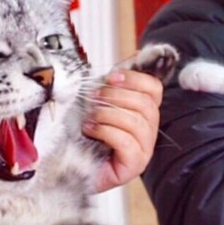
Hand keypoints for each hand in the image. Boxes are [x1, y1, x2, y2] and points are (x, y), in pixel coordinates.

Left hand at [83, 70, 162, 192]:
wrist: (68, 166)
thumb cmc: (83, 134)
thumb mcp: (98, 103)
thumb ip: (113, 84)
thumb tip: (133, 58)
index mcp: (143, 113)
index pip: (154, 89)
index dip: (135, 79)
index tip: (111, 77)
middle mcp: (148, 131)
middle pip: (146, 105)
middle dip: (116, 96)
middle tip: (94, 97)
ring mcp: (144, 150)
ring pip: (137, 123)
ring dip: (109, 114)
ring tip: (90, 117)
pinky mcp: (134, 165)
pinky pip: (128, 143)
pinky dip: (106, 132)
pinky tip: (90, 130)